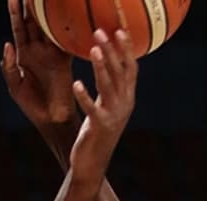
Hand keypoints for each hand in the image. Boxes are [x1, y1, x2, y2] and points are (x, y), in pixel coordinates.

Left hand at [0, 0, 75, 126]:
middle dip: (32, 5)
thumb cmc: (31, 105)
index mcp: (23, 55)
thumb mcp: (15, 87)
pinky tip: (67, 14)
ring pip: (49, 27)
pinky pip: (65, 41)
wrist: (52, 119)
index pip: (18, 28)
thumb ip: (9, 68)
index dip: (15, 13)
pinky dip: (66, 29)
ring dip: (48, 12)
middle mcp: (38, 51)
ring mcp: (52, 54)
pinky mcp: (65, 60)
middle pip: (34, 22)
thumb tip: (7, 44)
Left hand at [69, 30, 137, 182]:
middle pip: (120, 73)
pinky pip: (91, 108)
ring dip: (101, 66)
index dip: (126, 49)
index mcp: (126, 99)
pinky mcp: (98, 127)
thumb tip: (108, 65)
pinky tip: (77, 83)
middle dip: (111, 51)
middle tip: (101, 32)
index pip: (130, 69)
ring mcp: (113, 116)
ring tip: (93, 49)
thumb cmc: (96, 134)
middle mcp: (123, 105)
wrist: (92, 164)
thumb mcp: (106, 108)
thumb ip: (110, 89)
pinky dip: (84, 96)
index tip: (120, 30)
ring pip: (108, 86)